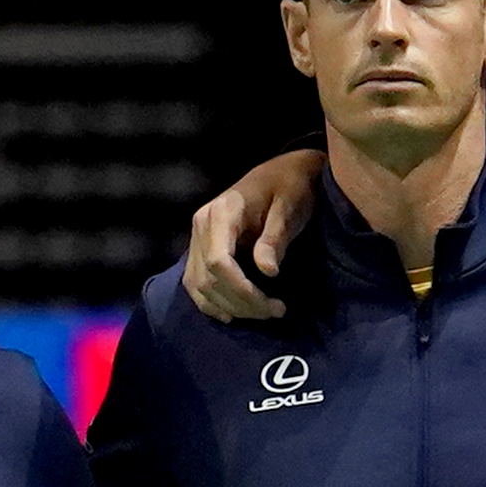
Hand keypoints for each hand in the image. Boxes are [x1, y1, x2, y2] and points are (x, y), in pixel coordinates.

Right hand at [182, 150, 325, 322]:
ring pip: (199, 285)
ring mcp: (197, 237)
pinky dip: (210, 303)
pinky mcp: (200, 247)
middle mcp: (201, 225)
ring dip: (229, 307)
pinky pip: (195, 282)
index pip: (218, 262)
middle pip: (208, 279)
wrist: (282, 172)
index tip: (274, 305)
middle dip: (242, 304)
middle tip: (277, 311)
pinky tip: (232, 314)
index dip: (243, 291)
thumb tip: (268, 272)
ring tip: (262, 313)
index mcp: (221, 212)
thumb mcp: (290, 208)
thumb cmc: (290, 187)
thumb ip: (275, 239)